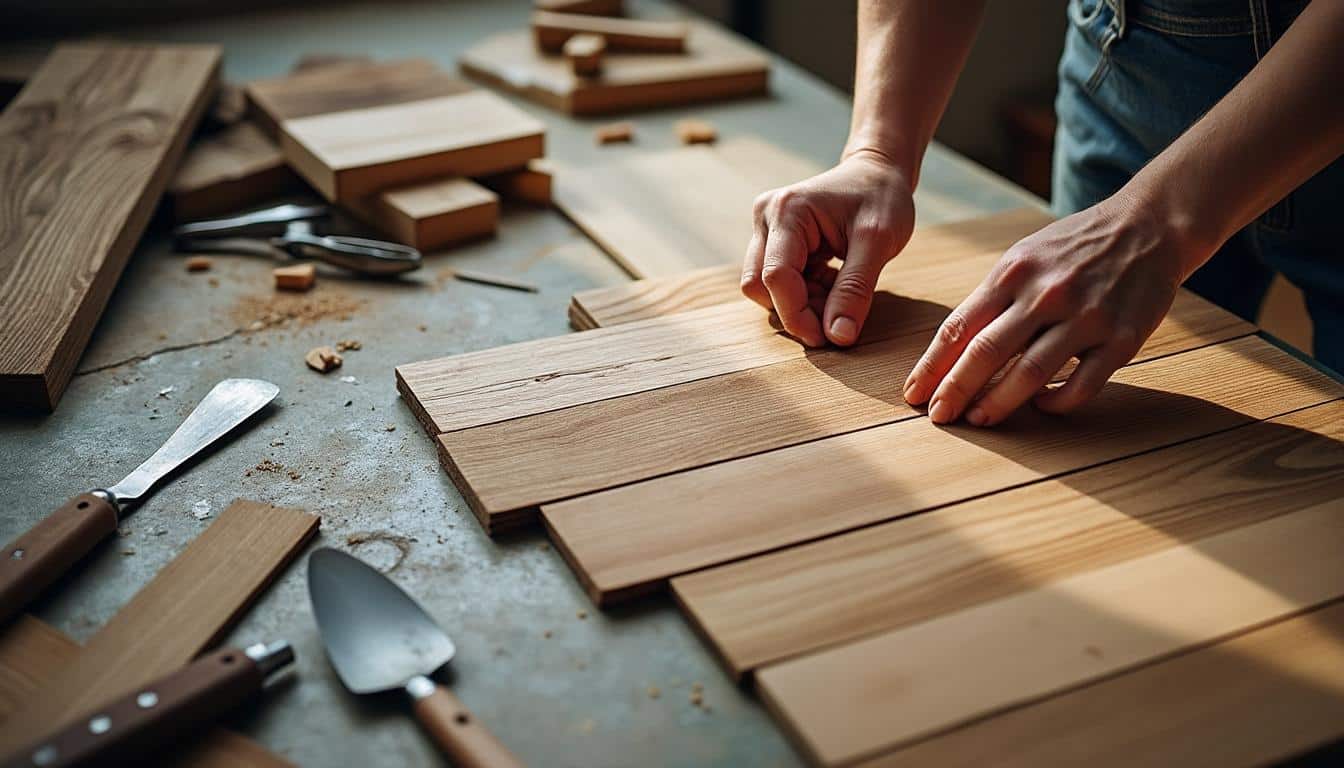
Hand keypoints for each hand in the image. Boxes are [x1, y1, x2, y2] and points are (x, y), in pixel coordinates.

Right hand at [741, 150, 915, 346]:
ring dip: (799, 304)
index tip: (829, 338)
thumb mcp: (879, 242)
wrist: (877, 172)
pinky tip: (832, 285)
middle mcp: (766, 217)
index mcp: (787, 211)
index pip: (776, 276)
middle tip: (838, 317)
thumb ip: (856, 290)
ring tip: (838, 294)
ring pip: (764, 287)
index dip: (798, 315)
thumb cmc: (881, 197)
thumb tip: (838, 337)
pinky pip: (776, 281)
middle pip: (759, 285)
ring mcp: (765, 229)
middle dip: (796, 311)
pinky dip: (803, 294)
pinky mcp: (772, 241)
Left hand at [903, 196, 1197, 425]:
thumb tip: (950, 351)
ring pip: (1031, 372)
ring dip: (999, 402)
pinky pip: (1083, 384)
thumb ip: (992, 300)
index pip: (960, 327)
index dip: (932, 366)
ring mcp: (1086, 316)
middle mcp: (1046, 293)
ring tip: (978, 420)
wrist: (1149, 226)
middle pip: (987, 351)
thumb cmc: (1074, 248)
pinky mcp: (1123, 337)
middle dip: (956, 390)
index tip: (913, 394)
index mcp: (1014, 272)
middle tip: (937, 417)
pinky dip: (1056, 402)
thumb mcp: (1025, 257)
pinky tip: (1041, 404)